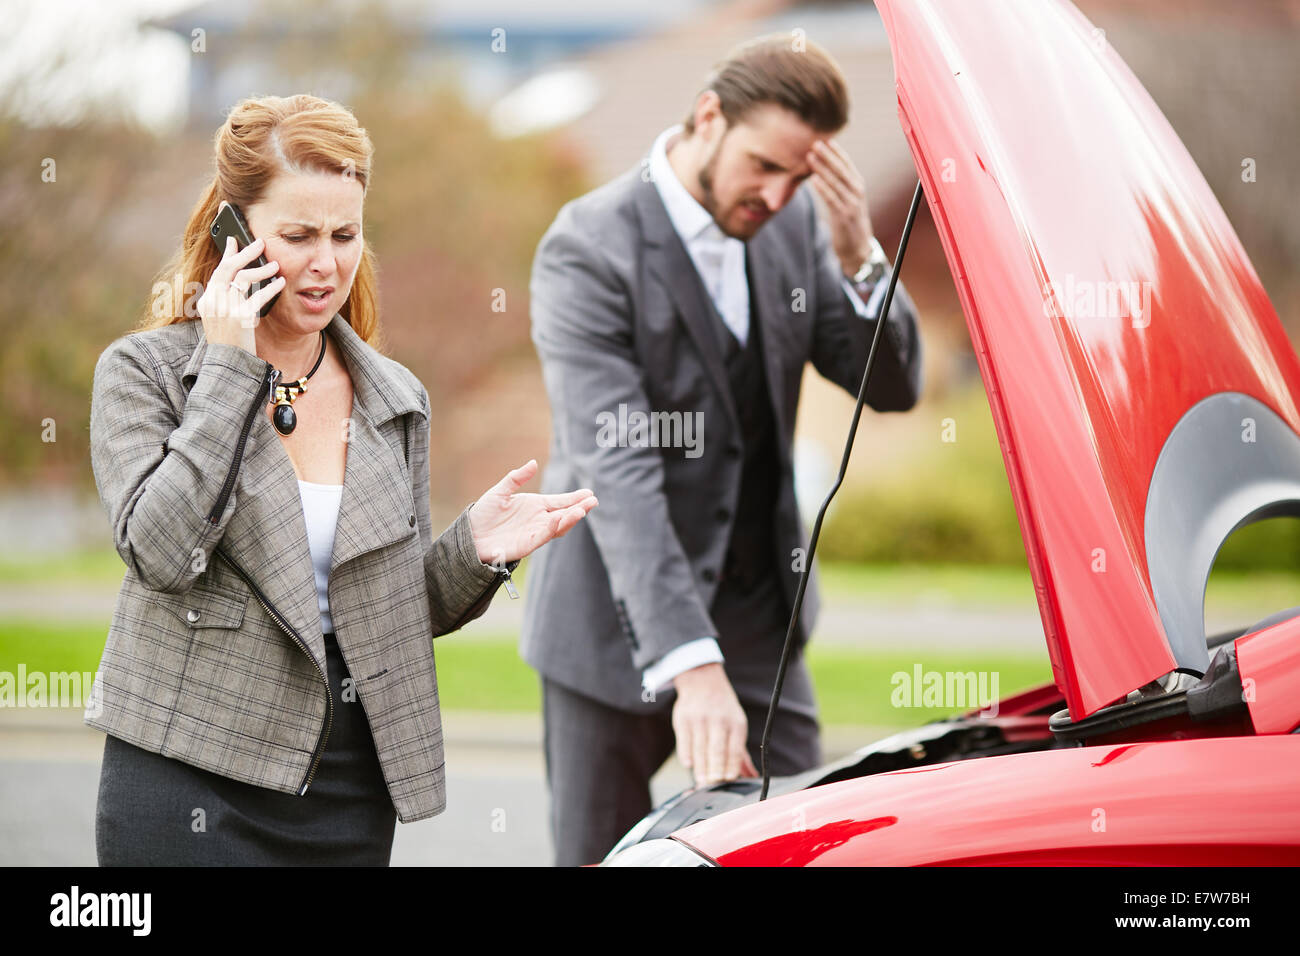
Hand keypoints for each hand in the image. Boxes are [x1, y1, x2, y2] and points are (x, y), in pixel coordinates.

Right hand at [196, 235, 283, 352]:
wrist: (229, 365)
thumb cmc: (230, 344)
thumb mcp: (220, 321)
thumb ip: (225, 302)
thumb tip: (240, 280)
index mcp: (206, 302)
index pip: (217, 271)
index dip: (227, 254)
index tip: (234, 240)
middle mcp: (213, 302)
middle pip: (228, 268)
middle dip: (245, 252)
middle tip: (260, 243)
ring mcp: (225, 309)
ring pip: (243, 278)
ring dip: (262, 269)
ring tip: (275, 266)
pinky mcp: (240, 318)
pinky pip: (258, 296)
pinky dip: (272, 287)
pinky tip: (281, 283)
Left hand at [468, 459, 596, 565]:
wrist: (469, 535)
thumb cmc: (484, 514)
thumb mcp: (500, 492)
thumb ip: (516, 478)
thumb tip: (533, 463)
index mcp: (535, 506)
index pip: (560, 501)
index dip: (575, 498)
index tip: (589, 493)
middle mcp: (538, 519)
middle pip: (564, 514)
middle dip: (579, 508)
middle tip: (593, 501)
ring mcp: (534, 532)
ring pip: (558, 526)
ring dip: (570, 518)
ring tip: (582, 510)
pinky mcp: (527, 544)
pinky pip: (543, 536)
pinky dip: (552, 528)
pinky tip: (559, 519)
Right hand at [671, 662, 758, 787]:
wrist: (703, 681)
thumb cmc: (723, 709)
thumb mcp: (737, 724)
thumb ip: (740, 752)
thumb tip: (750, 775)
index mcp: (736, 723)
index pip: (735, 748)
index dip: (732, 765)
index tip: (729, 778)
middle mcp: (718, 720)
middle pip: (717, 749)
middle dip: (716, 768)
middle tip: (713, 784)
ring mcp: (700, 719)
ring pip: (700, 747)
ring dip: (701, 767)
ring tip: (702, 781)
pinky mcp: (683, 719)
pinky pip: (684, 740)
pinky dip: (686, 753)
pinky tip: (689, 765)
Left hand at [807, 139, 874, 277]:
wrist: (857, 249)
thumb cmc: (848, 223)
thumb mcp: (847, 202)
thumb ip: (839, 187)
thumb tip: (822, 171)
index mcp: (858, 187)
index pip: (848, 164)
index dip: (837, 152)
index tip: (826, 139)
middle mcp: (857, 193)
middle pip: (842, 170)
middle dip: (828, 155)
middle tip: (815, 142)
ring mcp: (851, 204)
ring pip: (836, 182)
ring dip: (822, 168)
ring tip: (810, 156)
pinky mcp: (843, 216)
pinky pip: (832, 199)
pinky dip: (823, 188)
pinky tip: (813, 179)